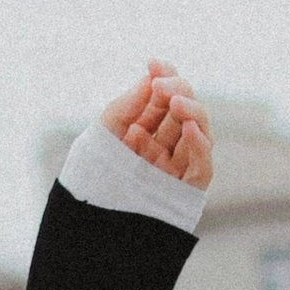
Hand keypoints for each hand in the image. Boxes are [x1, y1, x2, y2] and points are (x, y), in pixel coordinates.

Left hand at [101, 61, 212, 189]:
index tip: (153, 61)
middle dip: (177, 90)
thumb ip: (125, 106)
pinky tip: (190, 128)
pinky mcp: (184, 190)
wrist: (87, 228)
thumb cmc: (91, 181)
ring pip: (198, 132)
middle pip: (183, 110)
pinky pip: (202, 167)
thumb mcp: (102, 136)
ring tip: (175, 101)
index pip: (162, 97)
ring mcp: (175, 167)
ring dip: (191, 112)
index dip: (164, 76)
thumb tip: (150, 78)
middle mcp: (162, 147)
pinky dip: (201, 146)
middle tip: (162, 83)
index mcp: (142, 132)